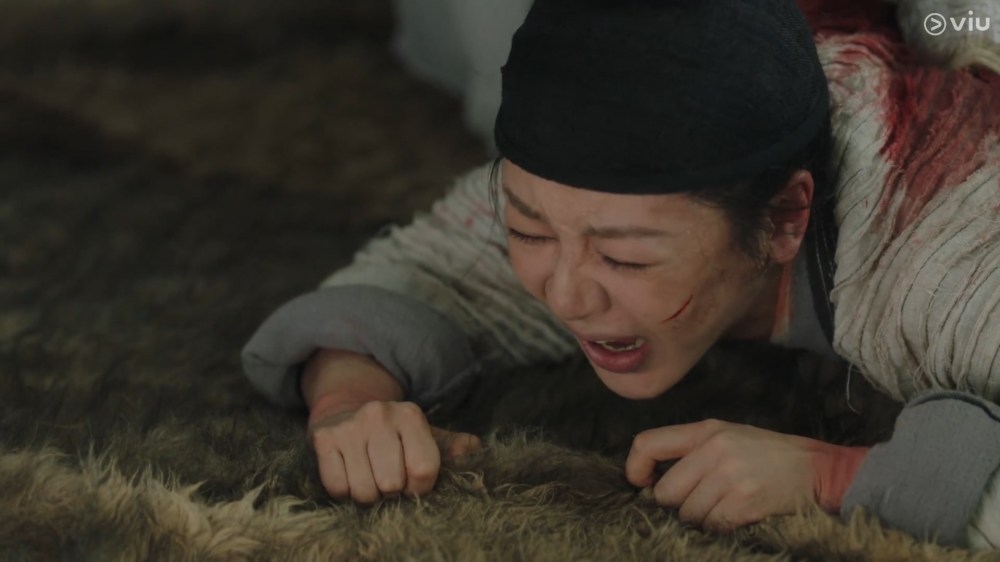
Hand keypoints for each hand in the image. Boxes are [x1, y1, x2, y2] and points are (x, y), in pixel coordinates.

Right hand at [308, 400, 481, 503]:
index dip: (419, 489)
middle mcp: (379, 415)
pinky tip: (349, 475)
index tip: (412, 486)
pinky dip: (344, 492)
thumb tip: (473, 449)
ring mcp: (350, 426)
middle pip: (392, 484)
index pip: (423, 470)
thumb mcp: (422, 435)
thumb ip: (450, 446)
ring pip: (364, 491)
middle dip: (391, 492)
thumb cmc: (391, 433)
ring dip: (368, 495)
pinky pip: (338, 488)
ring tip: (369, 478)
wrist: (344, 410)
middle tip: (387, 481)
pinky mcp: (324, 439)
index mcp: (410, 415)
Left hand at [625, 419, 868, 530]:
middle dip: (676, 505)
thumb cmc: (767, 455)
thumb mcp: (728, 436)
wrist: (817, 469)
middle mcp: (714, 450)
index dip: (635, 469)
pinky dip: (718, 528)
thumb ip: (692, 451)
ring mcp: (730, 477)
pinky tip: (733, 518)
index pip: (647, 443)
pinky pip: (712, 526)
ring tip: (720, 509)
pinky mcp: (745, 503)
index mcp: (706, 430)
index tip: (642, 485)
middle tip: (696, 504)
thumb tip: (652, 481)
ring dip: (699, 520)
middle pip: (665, 492)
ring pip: (687, 514)